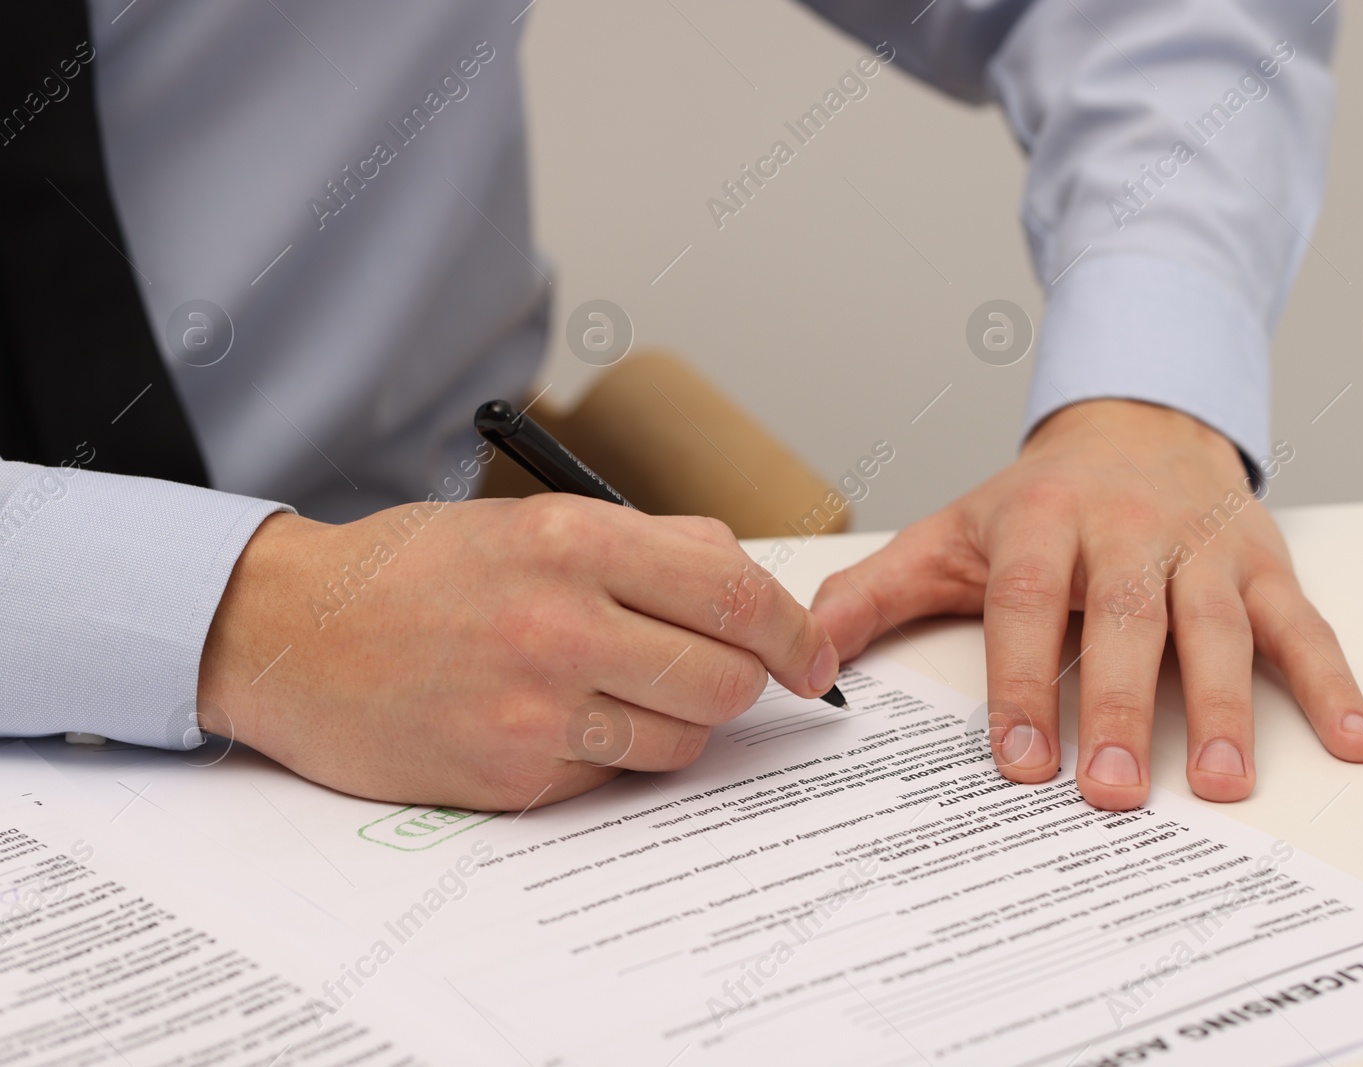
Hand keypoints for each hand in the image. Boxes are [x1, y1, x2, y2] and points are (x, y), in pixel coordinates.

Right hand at [197, 496, 839, 808]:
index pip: (736, 593)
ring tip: (610, 689)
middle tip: (709, 671)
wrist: (290, 632)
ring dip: (670, 722)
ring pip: (681, 741)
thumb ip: (651, 546)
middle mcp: (560, 625)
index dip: (794, 633)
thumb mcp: (535, 521)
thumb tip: (747, 584)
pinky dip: (607, 756)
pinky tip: (554, 720)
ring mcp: (535, 711)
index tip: (812, 659)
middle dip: (737, 681)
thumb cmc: (415, 571)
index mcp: (575, 542)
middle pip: (726, 681)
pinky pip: (613, 779)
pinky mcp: (511, 777)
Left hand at [811, 399, 1362, 809]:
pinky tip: (1356, 741)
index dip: (1020, 680)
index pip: (1028, 603)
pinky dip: (1334, 681)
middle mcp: (1129, 529)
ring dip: (1223, 707)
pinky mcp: (1262, 563)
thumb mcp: (951, 532)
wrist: (1133, 420)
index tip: (1016, 760)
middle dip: (1116, 706)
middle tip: (1107, 791)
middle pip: (1126, 620)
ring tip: (1219, 786)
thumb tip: (805, 653)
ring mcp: (1203, 546)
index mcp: (1044, 520)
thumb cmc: (1036, 499)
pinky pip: (1304, 624)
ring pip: (1217, 626)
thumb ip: (877, 592)